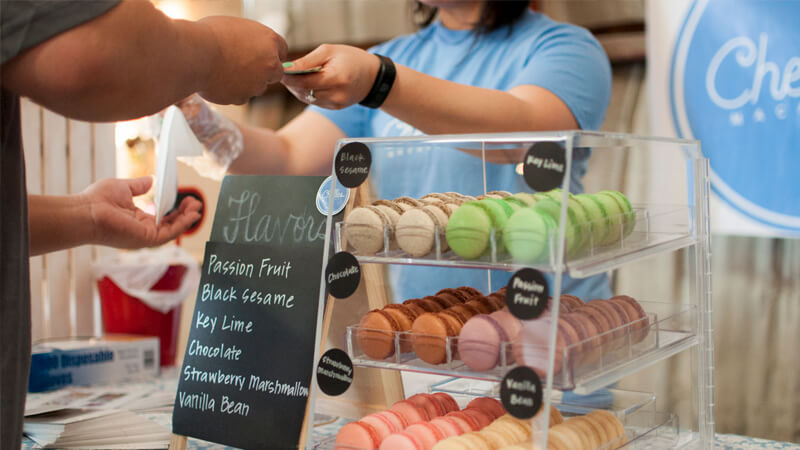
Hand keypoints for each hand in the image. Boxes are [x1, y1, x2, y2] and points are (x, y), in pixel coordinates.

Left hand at [82, 177, 201, 248]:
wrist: (85, 211)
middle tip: (195, 202)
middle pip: (171, 224)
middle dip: (185, 214)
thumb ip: (138, 186)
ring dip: (187, 219)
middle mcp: (143, 230)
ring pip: (173, 230)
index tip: (185, 198)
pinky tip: (191, 214)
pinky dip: (182, 225)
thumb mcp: (123, 187)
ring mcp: (145, 236)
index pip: (162, 217)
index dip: (175, 208)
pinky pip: (170, 233)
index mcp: (138, 220)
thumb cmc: (97, 201)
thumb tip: (151, 180)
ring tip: (197, 206)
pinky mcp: (147, 238)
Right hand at [197, 16, 287, 104]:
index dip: (269, 52)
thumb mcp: (235, 28)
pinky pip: (240, 96)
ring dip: (246, 82)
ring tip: (223, 70)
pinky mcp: (243, 98)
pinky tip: (217, 81)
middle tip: (243, 66)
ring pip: (256, 86)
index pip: (281, 50)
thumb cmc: (208, 35)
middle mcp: (269, 64)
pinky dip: (231, 91)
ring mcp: (258, 84)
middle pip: (275, 72)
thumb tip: (250, 46)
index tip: (259, 54)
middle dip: (263, 71)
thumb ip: (250, 40)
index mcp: (270, 40)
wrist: (193, 55)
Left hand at [281, 44, 380, 108]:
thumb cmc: (350, 58)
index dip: (290, 78)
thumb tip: (287, 68)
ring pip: (308, 99)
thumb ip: (308, 61)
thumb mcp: (330, 51)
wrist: (372, 76)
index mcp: (337, 78)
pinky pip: (315, 102)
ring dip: (298, 89)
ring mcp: (337, 103)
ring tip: (293, 79)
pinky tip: (306, 84)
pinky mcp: (336, 108)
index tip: (280, 71)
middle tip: (283, 74)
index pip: (306, 81)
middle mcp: (337, 94)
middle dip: (292, 84)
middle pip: (305, 92)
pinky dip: (307, 93)